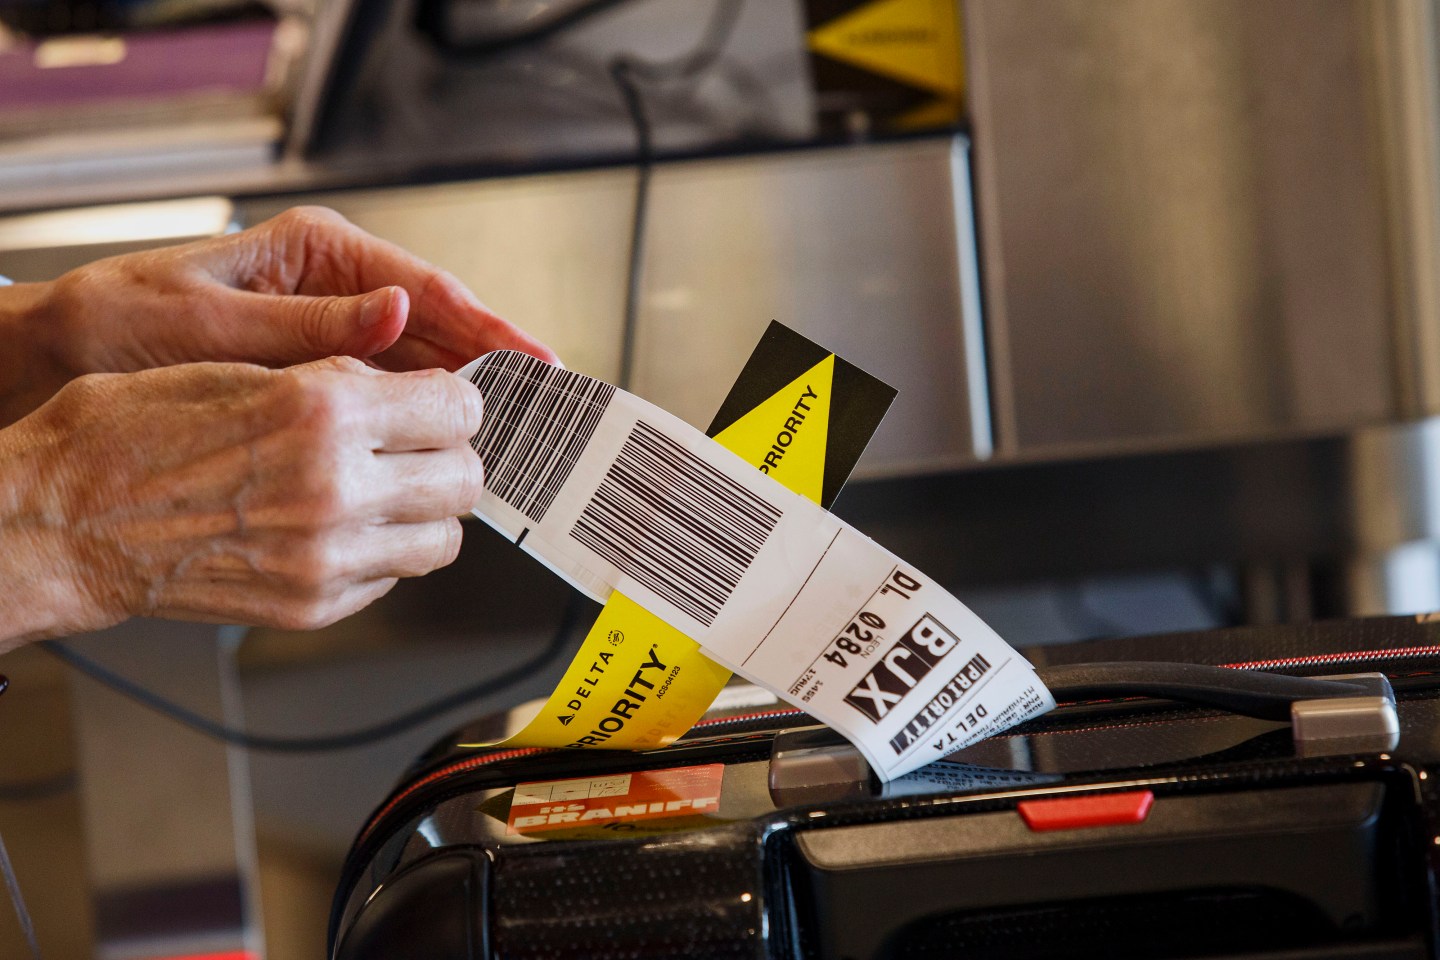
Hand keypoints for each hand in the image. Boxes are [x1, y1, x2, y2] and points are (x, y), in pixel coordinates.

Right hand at [0, 356, 484, 647]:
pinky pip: (394, 578)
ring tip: (389, 490)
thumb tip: (407, 383)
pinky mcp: (313, 604)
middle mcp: (335, 488)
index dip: (454, 400)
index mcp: (322, 411)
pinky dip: (386, 553)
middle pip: (466, 478)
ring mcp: (327, 557)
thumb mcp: (240, 365)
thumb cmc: (131, 435)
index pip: (458, 408)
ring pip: (445, 539)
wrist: (64, 522)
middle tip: (421, 446)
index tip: (441, 402)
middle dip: (450, 455)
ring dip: (428, 511)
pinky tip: (345, 527)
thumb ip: (338, 374)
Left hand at [18, 205, 554, 406]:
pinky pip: (383, 394)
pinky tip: (440, 444)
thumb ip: (310, 323)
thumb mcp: (214, 324)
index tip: (534, 360)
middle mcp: (335, 287)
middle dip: (488, 366)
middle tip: (540, 406)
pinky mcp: (318, 372)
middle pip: (435, 327)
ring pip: (417, 364)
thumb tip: (395, 311)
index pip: (424, 288)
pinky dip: (414, 419)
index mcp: (318, 250)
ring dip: (458, 398)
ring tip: (506, 432)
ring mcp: (330, 331)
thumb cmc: (124, 322)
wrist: (67, 357)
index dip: (487, 327)